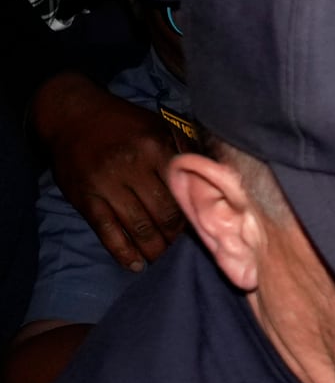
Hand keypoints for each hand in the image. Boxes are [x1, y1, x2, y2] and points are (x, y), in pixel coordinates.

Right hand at [31, 71, 184, 270]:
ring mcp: (106, 186)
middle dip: (176, 238)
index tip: (204, 227)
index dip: (195, 213)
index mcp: (156, 148)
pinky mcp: (86, 200)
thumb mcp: (159, 126)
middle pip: (163, 213)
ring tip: (164, 261)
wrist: (73, 118)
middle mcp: (132, 167)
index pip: (183, 190)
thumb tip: (213, 173)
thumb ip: (185, 149)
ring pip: (138, 228)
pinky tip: (136, 264)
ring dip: (154, 250)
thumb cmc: (124, 124)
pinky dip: (123, 253)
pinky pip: (107, 233)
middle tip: (186, 251)